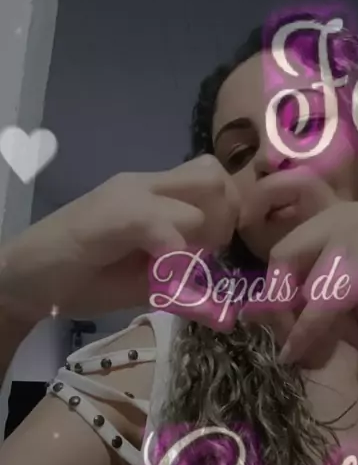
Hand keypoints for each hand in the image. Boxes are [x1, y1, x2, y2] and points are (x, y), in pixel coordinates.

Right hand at [0, 156, 238, 321]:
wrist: (23, 280)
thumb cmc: (82, 278)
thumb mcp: (144, 280)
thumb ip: (181, 276)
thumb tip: (218, 291)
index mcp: (154, 194)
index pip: (212, 179)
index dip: (227, 215)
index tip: (214, 254)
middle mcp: (146, 183)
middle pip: (214, 173)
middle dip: (226, 217)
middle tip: (207, 255)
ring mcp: (129, 193)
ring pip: (203, 188)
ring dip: (206, 231)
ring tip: (183, 264)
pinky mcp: (113, 213)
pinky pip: (164, 221)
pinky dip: (176, 252)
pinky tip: (164, 276)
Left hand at [240, 169, 357, 366]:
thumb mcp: (339, 288)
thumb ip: (302, 290)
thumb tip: (250, 312)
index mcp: (336, 213)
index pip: (282, 235)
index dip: (269, 266)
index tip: (264, 300)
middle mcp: (343, 215)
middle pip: (282, 256)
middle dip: (277, 303)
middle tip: (285, 339)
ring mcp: (355, 237)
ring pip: (297, 284)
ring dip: (293, 325)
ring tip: (305, 351)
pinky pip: (316, 307)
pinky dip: (305, 335)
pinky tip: (300, 354)